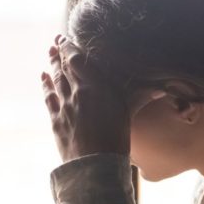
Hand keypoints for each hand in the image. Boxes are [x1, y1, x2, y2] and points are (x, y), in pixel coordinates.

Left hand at [41, 34, 129, 161]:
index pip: (78, 60)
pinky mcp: (56, 120)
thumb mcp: (128, 114)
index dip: (69, 48)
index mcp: (96, 87)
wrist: (94, 166)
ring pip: (56, 80)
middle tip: (55, 42)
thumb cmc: (116, 140)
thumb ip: (138, 98)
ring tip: (50, 53)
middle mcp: (77, 93)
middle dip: (60, 53)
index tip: (64, 37)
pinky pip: (48, 97)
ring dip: (52, 65)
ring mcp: (64, 106)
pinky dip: (45, 85)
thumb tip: (160, 90)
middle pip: (65, 68)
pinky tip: (43, 76)